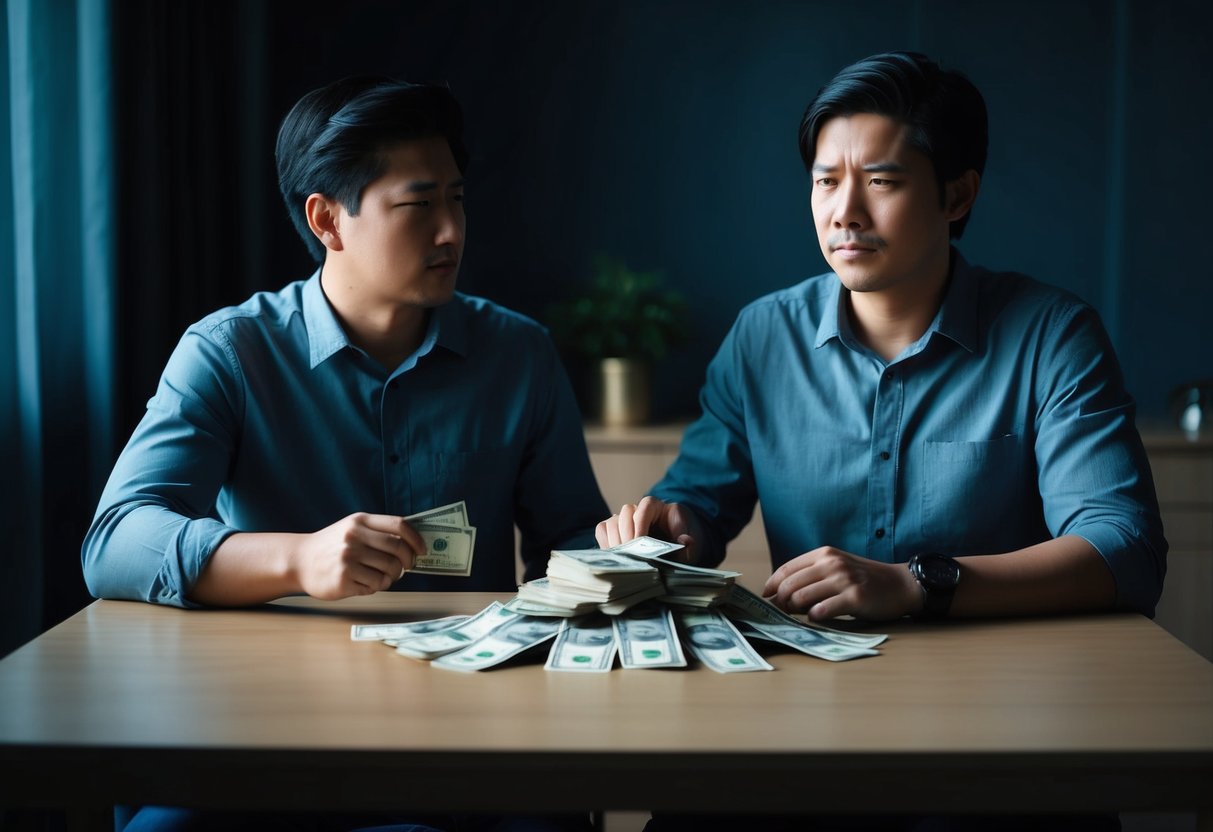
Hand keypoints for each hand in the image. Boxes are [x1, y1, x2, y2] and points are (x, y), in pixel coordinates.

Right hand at [292, 512, 424, 599]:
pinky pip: (375, 585)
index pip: (399, 525)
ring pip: (389, 570)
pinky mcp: (344, 579)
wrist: (299, 561)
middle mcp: (354, 537)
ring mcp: (348, 558)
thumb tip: (413, 544)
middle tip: (406, 567)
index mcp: (359, 521)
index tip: (422, 550)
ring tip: (383, 576)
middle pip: (398, 549)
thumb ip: (377, 531)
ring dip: (392, 576)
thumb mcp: (352, 528)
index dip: (416, 538)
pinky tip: (366, 583)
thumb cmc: (333, 546)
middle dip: (408, 561)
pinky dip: (377, 586)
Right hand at [595, 496, 700, 563]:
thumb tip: (684, 541)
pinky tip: (614, 556)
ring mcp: (624, 520)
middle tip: (630, 554)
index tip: (640, 541)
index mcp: (657, 507)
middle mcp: (638, 509)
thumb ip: (690, 543)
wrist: (677, 546)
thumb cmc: (682, 541)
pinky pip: (602, 530)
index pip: (644, 507)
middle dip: (626, 534)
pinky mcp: (615, 530)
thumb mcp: (693, 542)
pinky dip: (605, 542)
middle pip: (625, 513)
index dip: (640, 524)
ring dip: (615, 540)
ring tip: (622, 557)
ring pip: (612, 522)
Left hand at [762, 546, 920, 621]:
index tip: (766, 597)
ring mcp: (843, 580)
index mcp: (824, 554)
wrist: (900, 584)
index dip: (772, 585)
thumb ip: (813, 576)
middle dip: (780, 601)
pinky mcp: (854, 598)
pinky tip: (818, 617)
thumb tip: (781, 595)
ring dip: (795, 610)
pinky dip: (814, 617)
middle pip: (790, 584)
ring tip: (799, 615)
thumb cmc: (864, 579)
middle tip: (782, 611)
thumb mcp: (837, 568)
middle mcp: (831, 563)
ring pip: (801, 597)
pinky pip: (822, 610)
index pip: (786, 569)